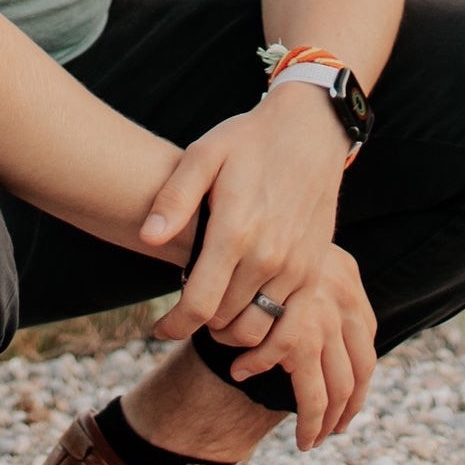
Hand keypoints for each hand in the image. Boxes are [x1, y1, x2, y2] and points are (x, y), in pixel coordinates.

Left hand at [138, 88, 372, 440]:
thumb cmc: (249, 140)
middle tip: (186, 309)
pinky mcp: (316, 271)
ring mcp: (297, 268)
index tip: (159, 330)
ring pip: (256, 330)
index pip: (198, 304)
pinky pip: (291, 326)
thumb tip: (148, 237)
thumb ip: (175, 198)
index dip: (174, 325)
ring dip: (230, 332)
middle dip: (198, 322)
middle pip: (223, 322)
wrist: (310, 129)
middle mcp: (269, 257)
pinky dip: (266, 334)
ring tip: (214, 313)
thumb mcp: (205, 154)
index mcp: (235, 231)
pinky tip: (248, 320)